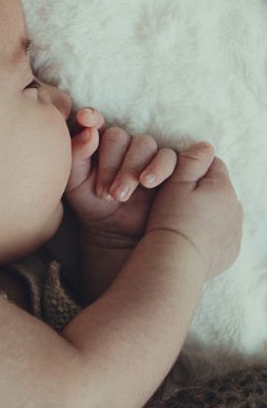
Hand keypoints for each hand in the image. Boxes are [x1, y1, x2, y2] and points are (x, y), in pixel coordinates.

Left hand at [63, 107, 178, 244]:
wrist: (115, 230)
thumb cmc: (92, 203)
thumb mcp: (75, 183)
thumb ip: (76, 156)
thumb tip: (89, 132)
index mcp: (96, 142)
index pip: (94, 122)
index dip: (91, 118)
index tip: (86, 119)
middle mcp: (122, 143)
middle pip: (118, 136)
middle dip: (109, 165)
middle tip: (104, 193)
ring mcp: (146, 152)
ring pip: (143, 144)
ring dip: (131, 169)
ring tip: (120, 195)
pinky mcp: (169, 164)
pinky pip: (168, 156)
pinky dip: (158, 168)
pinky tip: (147, 183)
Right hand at [145, 143, 242, 280]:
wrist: (175, 262)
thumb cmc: (171, 220)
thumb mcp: (176, 184)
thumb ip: (191, 162)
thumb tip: (205, 145)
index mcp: (223, 188)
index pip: (213, 165)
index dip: (192, 167)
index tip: (174, 176)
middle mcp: (235, 208)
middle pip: (218, 191)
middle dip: (201, 191)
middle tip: (174, 199)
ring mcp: (234, 232)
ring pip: (220, 213)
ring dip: (205, 214)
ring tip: (181, 221)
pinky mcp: (229, 252)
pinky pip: (220, 236)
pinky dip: (207, 234)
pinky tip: (188, 239)